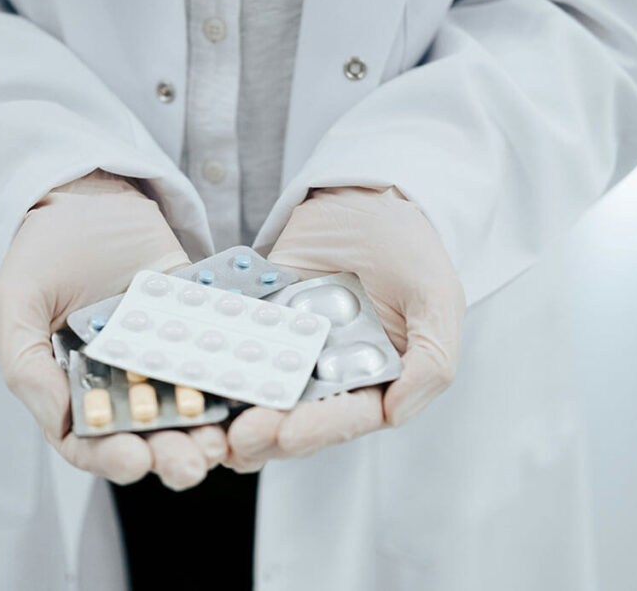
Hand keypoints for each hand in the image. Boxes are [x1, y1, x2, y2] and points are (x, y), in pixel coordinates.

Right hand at [0, 171, 227, 488]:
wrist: (87, 197)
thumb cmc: (42, 252)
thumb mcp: (17, 303)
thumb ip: (26, 364)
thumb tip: (60, 422)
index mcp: (76, 389)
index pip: (92, 442)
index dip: (111, 457)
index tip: (132, 458)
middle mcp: (124, 384)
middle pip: (150, 436)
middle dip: (172, 454)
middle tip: (193, 463)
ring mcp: (165, 358)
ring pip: (191, 408)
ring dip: (209, 429)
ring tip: (223, 438)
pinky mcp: (198, 329)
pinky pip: (219, 357)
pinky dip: (235, 377)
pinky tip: (248, 389)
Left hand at [224, 186, 464, 471]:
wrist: (366, 199)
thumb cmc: (412, 250)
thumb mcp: (436, 298)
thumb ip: (431, 361)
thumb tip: (394, 416)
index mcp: (377, 380)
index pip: (348, 417)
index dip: (319, 430)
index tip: (288, 434)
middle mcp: (331, 375)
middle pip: (298, 418)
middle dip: (268, 432)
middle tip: (239, 437)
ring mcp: (292, 351)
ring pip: (263, 395)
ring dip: (238, 414)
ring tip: (216, 426)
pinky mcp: (261, 325)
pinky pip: (237, 349)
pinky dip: (219, 367)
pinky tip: (200, 380)